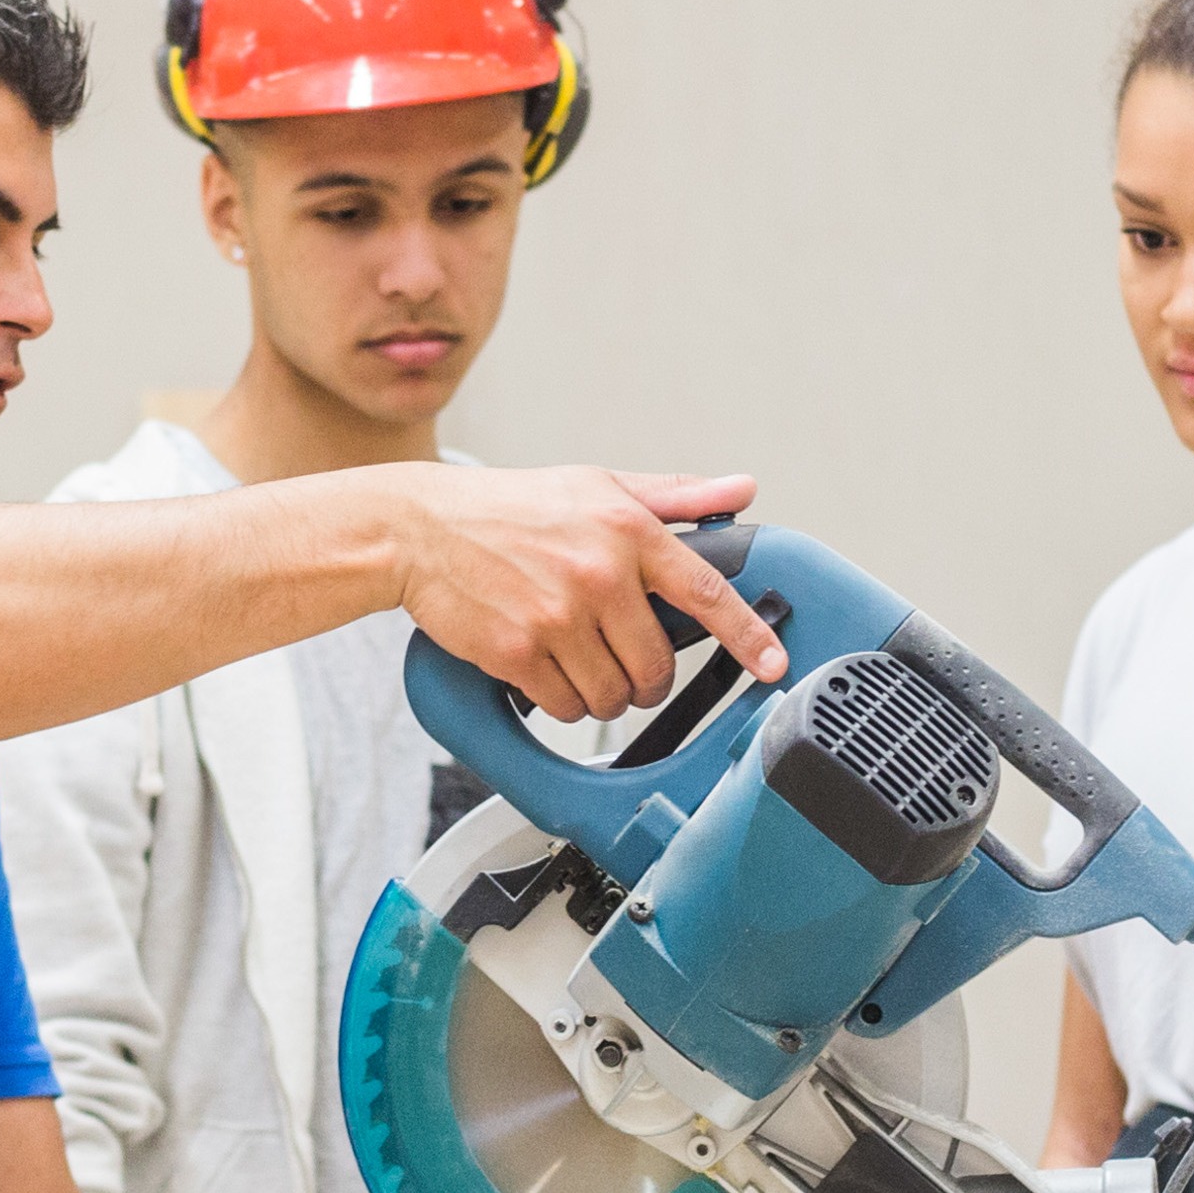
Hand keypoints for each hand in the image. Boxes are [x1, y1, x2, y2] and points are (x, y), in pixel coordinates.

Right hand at [384, 467, 783, 723]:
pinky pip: (566, 707)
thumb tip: (742, 488)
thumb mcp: (596, 485)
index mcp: (627, 530)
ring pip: (614, 696)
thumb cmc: (509, 507)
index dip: (748, 635)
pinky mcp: (517, 652)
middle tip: (625, 661)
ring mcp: (557, 617)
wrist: (418, 528)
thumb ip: (673, 495)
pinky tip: (546, 670)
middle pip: (656, 665)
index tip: (774, 664)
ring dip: (604, 694)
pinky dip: (563, 701)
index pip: (707, 591)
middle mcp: (598, 574)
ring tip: (579, 660)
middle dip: (647, 677)